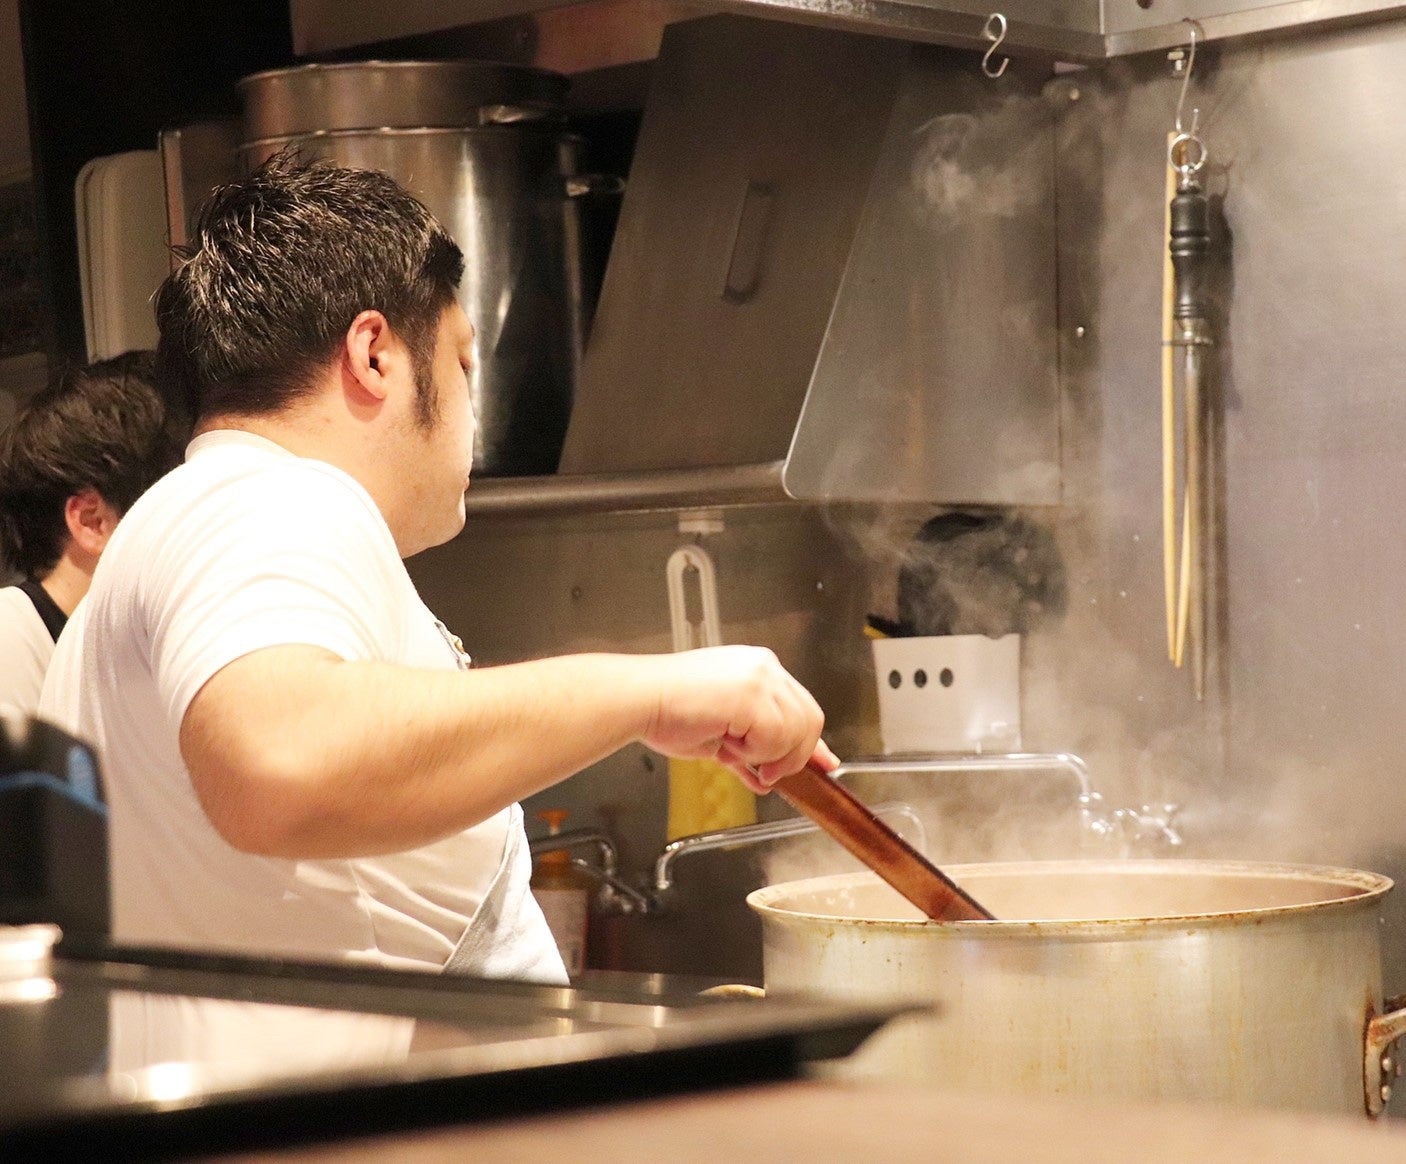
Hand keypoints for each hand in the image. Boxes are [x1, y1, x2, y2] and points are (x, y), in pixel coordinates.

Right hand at [641, 646, 837, 791]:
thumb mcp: (724, 735)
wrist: (641, 700)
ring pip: (794, 732)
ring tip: (732, 749)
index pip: (803, 708)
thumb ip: (756, 750)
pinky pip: (774, 738)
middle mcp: (765, 668)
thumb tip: (774, 774)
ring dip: (765, 754)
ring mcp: (761, 679)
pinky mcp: (753, 694)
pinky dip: (752, 752)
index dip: (813, 743)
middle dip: (793, 756)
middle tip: (768, 773)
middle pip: (810, 720)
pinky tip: (726, 742)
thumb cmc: (669, 713)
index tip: (825, 765)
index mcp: (759, 670)